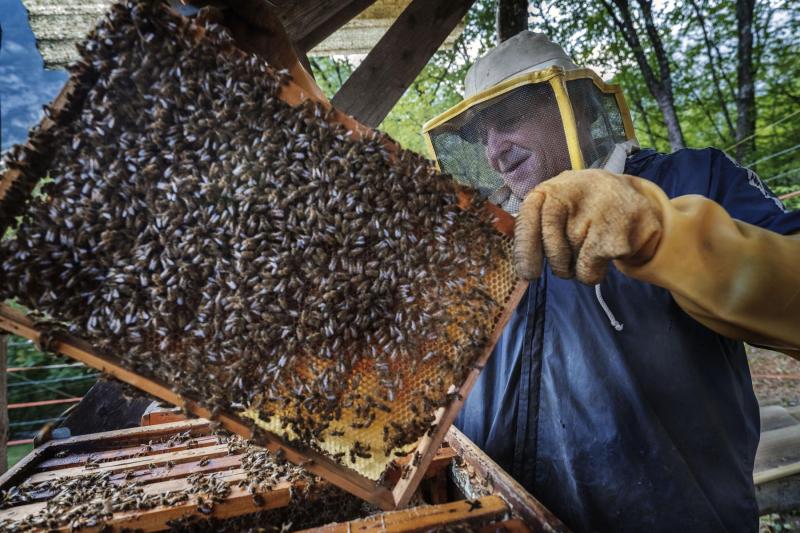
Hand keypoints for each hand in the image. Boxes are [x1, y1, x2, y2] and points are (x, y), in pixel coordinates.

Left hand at [514, 169, 662, 283]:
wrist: (631, 199)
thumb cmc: (582, 208)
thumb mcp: (555, 204)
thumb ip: (533, 225)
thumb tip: (517, 264)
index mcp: (548, 190)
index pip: (527, 222)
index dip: (524, 252)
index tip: (527, 275)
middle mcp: (569, 196)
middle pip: (552, 250)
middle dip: (557, 265)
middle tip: (563, 266)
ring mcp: (595, 213)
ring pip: (570, 264)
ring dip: (576, 267)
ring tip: (590, 244)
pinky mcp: (614, 236)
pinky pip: (588, 273)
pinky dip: (593, 273)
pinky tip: (604, 252)